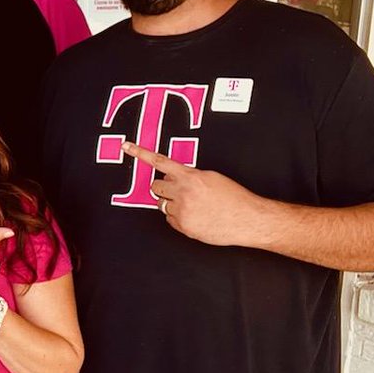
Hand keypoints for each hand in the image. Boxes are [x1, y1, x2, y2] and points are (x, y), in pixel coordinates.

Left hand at [124, 141, 267, 246]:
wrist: (248, 219)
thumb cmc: (234, 198)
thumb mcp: (212, 178)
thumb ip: (190, 176)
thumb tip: (176, 178)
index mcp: (190, 177)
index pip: (159, 162)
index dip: (140, 153)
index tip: (126, 146)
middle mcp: (182, 193)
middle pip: (155, 186)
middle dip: (164, 188)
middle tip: (179, 192)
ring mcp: (181, 211)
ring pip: (161, 204)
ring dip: (172, 204)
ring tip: (193, 206)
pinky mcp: (183, 226)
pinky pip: (169, 219)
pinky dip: (178, 218)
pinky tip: (195, 217)